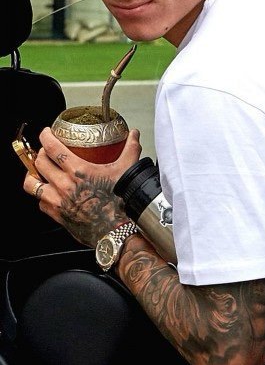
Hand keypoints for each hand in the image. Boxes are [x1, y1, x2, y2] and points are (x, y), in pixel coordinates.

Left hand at [23, 128, 141, 247]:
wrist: (116, 231)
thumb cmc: (120, 203)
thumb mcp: (127, 170)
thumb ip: (130, 149)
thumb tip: (133, 135)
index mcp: (78, 171)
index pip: (53, 148)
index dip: (46, 137)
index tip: (46, 133)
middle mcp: (63, 185)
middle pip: (39, 163)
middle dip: (40, 153)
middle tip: (46, 151)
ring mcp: (57, 201)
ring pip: (31, 184)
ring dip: (33, 175)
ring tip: (39, 172)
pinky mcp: (57, 215)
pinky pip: (40, 202)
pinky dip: (42, 195)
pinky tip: (49, 193)